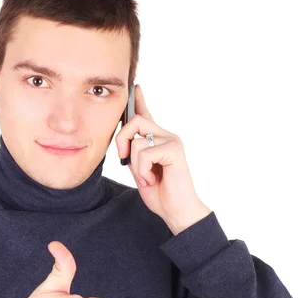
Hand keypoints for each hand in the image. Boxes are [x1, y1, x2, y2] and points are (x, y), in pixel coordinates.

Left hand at [115, 84, 211, 233]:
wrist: (176, 210)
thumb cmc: (159, 193)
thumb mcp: (139, 170)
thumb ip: (133, 153)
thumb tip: (125, 141)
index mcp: (158, 140)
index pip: (147, 114)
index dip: (140, 100)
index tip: (135, 86)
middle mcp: (166, 135)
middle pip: (135, 121)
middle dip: (122, 140)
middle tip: (123, 159)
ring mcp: (172, 141)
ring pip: (136, 141)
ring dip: (135, 165)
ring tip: (148, 177)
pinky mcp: (174, 150)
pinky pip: (144, 153)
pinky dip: (143, 170)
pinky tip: (153, 179)